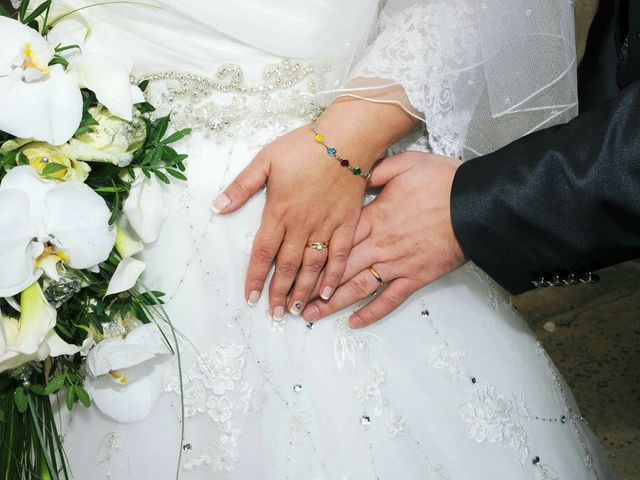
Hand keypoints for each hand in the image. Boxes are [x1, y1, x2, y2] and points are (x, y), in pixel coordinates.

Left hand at [213, 99, 415, 319]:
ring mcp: (327, 227)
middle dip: (278, 292)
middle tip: (273, 314)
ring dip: (302, 290)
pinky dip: (334, 276)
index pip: (263, 253)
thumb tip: (217, 206)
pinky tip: (328, 293)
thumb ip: (241, 187)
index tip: (250, 298)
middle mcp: (302, 225)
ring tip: (294, 310)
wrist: (346, 139)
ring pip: (312, 266)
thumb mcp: (265, 160)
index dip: (256, 277)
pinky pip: (340, 256)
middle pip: (287, 266)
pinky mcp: (348, 224)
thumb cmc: (304, 147)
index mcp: (279, 212)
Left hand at [302, 151, 466, 327]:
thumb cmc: (443, 182)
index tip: (290, 265)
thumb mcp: (405, 164)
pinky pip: (390, 300)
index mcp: (374, 217)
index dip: (309, 254)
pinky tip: (354, 323)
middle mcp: (380, 244)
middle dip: (312, 285)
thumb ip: (374, 170)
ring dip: (333, 303)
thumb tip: (352, 172)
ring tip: (311, 314)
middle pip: (339, 269)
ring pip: (358, 288)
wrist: (476, 204)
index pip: (334, 240)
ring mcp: (397, 264)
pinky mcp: (416, 278)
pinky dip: (372, 313)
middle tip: (290, 298)